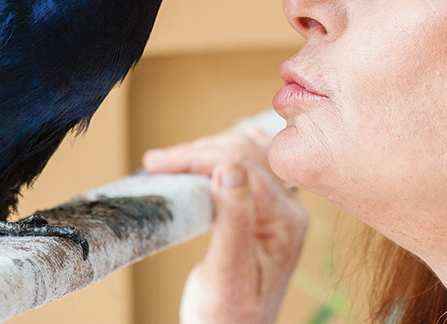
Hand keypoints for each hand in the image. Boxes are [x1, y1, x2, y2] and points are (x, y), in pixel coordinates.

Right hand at [143, 129, 307, 323]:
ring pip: (248, 155)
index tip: (157, 163)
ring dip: (209, 150)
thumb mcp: (226, 273)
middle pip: (246, 155)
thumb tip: (229, 168)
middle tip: (155, 163)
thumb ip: (233, 221)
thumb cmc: (227, 316)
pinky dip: (233, 151)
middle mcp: (291, 209)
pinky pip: (256, 165)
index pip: (243, 169)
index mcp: (286, 222)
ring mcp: (283, 207)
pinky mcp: (269, 209)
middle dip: (198, 152)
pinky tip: (229, 140)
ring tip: (170, 160)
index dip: (198, 158)